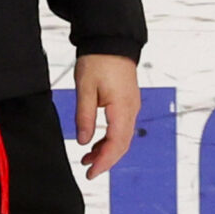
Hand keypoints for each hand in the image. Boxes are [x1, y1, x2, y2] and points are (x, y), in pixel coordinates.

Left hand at [73, 53, 140, 180]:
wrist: (111, 41)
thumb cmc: (98, 61)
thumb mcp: (85, 89)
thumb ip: (84, 117)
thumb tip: (83, 141)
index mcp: (122, 108)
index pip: (116, 143)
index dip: (104, 161)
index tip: (90, 172)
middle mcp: (131, 110)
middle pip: (122, 144)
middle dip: (106, 160)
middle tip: (88, 171)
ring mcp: (131, 106)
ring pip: (123, 137)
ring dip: (107, 150)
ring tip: (87, 158)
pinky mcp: (127, 103)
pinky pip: (122, 127)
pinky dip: (110, 139)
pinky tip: (96, 142)